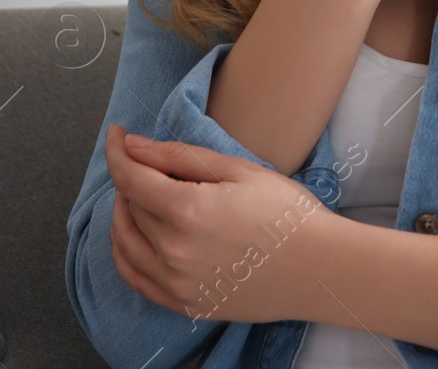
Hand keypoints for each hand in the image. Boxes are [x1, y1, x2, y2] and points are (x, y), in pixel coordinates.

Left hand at [104, 123, 335, 324]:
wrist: (320, 267)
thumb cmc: (288, 214)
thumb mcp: (240, 170)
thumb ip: (181, 157)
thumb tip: (135, 146)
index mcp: (187, 211)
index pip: (130, 176)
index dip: (118, 150)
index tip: (117, 134)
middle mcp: (172, 251)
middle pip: (129, 206)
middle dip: (132, 177)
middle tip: (149, 162)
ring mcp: (175, 282)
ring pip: (124, 241)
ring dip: (123, 213)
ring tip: (139, 195)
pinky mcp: (183, 303)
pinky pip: (134, 277)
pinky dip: (124, 253)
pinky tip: (132, 236)